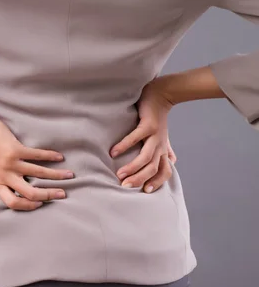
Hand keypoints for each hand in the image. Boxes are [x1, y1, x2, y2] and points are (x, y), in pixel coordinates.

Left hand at [0, 112, 75, 210]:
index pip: (13, 202)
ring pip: (39, 173)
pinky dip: (50, 156)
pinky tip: (60, 157)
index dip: (28, 206)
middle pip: (30, 192)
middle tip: (62, 194)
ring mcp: (12, 162)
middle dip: (48, 195)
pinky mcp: (16, 148)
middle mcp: (6, 175)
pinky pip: (37, 155)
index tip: (40, 204)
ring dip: (56, 176)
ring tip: (70, 176)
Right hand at [110, 77, 175, 192]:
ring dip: (133, 167)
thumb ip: (167, 149)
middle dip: (140, 179)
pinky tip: (113, 152)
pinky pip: (136, 138)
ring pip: (146, 157)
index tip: (144, 191)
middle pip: (153, 168)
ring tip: (119, 175)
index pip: (165, 171)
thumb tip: (173, 161)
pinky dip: (124, 146)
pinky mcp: (148, 125)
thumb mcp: (163, 136)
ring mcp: (155, 136)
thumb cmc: (158, 117)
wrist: (161, 94)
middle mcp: (160, 145)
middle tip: (125, 186)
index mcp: (163, 150)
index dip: (157, 182)